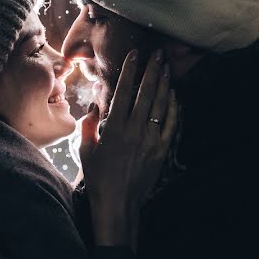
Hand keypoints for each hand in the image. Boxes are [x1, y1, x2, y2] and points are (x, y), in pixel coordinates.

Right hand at [79, 49, 178, 248]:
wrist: (118, 203)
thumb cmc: (98, 177)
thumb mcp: (85, 150)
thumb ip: (88, 125)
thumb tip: (93, 103)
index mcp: (113, 129)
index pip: (123, 92)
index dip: (130, 71)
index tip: (135, 55)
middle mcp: (134, 131)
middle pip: (145, 94)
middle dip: (152, 71)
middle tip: (158, 54)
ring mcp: (150, 140)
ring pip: (159, 106)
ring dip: (164, 85)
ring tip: (166, 68)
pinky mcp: (161, 151)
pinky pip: (169, 125)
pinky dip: (172, 108)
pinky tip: (173, 95)